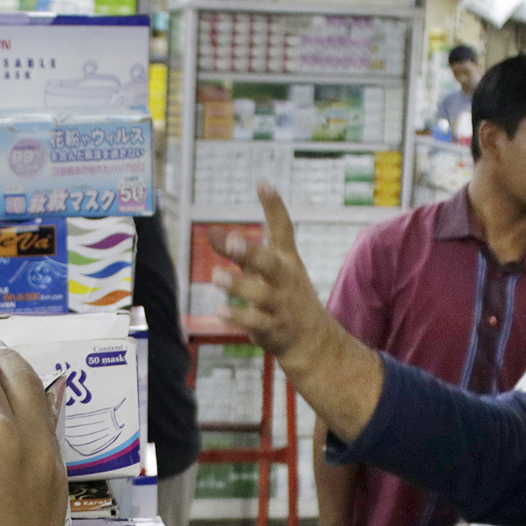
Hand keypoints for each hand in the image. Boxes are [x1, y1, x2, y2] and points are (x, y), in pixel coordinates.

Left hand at [207, 183, 340, 367]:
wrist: (315, 342)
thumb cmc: (284, 298)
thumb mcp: (264, 272)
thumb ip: (237, 253)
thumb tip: (210, 232)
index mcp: (286, 260)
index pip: (283, 229)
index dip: (274, 206)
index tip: (263, 184)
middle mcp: (285, 280)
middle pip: (270, 262)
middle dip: (251, 252)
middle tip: (232, 240)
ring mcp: (280, 305)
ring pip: (261, 294)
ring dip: (238, 285)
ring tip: (216, 277)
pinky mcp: (273, 329)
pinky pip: (255, 323)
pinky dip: (238, 318)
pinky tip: (220, 312)